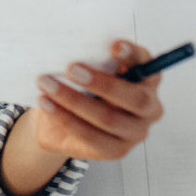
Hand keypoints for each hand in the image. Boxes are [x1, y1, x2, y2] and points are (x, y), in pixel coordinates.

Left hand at [33, 39, 164, 160]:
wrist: (62, 121)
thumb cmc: (80, 87)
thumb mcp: (86, 70)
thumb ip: (89, 61)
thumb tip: (71, 49)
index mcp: (147, 78)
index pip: (146, 63)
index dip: (132, 54)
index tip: (113, 45)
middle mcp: (148, 106)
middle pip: (136, 98)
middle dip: (102, 83)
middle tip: (71, 68)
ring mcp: (135, 131)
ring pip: (109, 118)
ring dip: (74, 100)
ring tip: (47, 84)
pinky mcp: (117, 150)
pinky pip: (91, 136)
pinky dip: (65, 117)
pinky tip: (47, 104)